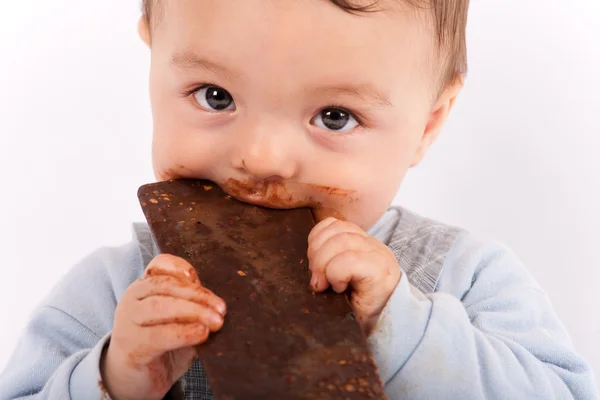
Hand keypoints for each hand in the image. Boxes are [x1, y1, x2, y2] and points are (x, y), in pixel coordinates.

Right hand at [100, 254, 226, 399]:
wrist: (133, 379)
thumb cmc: (161, 344)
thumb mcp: (179, 319)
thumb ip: (193, 306)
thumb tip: (218, 304)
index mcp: (145, 286)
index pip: (159, 264)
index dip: (179, 267)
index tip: (197, 277)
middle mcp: (133, 299)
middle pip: (165, 286)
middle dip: (197, 295)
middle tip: (221, 308)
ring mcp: (128, 322)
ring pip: (160, 307)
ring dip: (193, 311)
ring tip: (215, 321)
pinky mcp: (132, 347)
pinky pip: (159, 336)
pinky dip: (183, 333)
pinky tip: (201, 334)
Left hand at [307, 218, 400, 334]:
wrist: (386, 330)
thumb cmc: (358, 308)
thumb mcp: (339, 279)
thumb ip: (328, 262)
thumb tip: (308, 262)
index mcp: (362, 244)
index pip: (334, 224)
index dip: (316, 239)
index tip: (312, 264)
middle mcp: (373, 246)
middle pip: (337, 230)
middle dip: (317, 254)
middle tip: (317, 279)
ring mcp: (379, 256)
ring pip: (342, 241)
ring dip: (324, 264)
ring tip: (326, 284)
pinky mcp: (379, 271)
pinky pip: (349, 261)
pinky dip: (336, 274)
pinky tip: (340, 289)